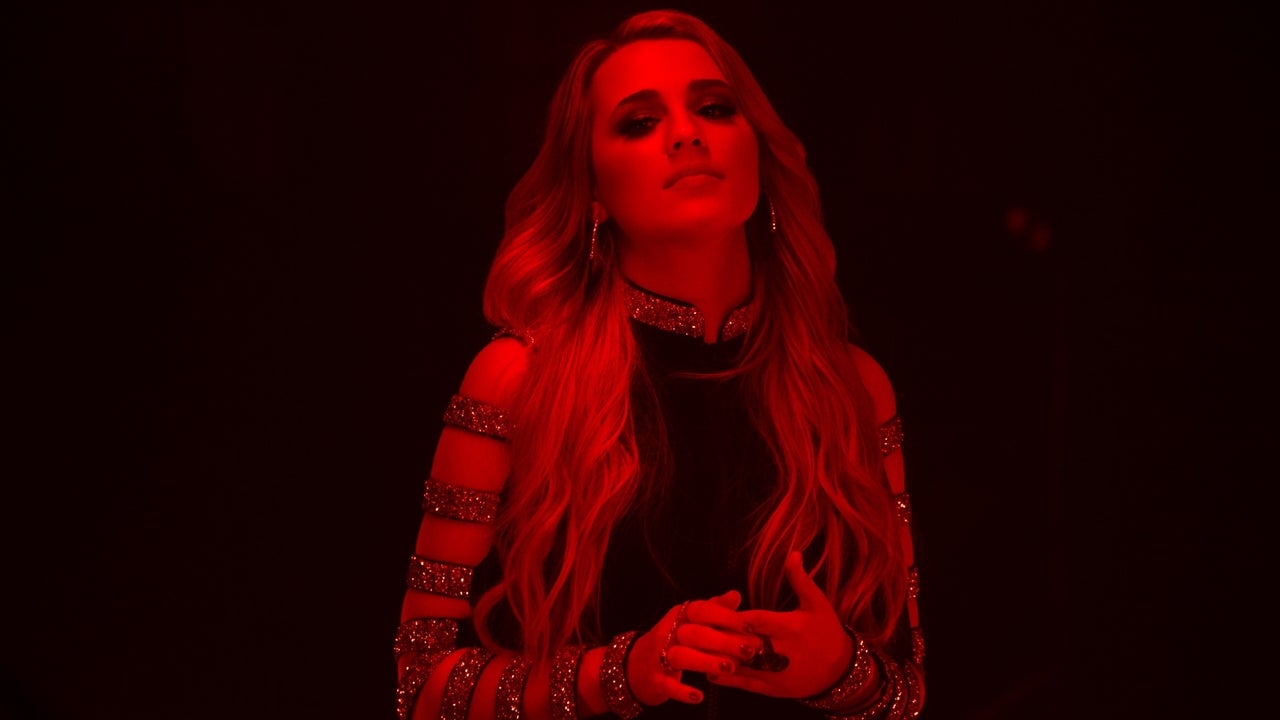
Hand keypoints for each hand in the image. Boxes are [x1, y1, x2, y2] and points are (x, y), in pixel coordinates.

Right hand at [626, 590, 757, 705]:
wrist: (637, 667)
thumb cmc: (674, 641)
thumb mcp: (691, 622)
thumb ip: (714, 609)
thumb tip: (736, 595)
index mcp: (679, 615)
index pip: (701, 609)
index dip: (726, 616)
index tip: (749, 627)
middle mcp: (668, 632)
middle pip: (695, 633)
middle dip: (724, 641)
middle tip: (748, 650)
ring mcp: (658, 656)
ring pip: (681, 656)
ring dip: (707, 661)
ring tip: (730, 668)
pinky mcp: (654, 679)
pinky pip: (667, 684)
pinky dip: (682, 691)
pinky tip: (698, 696)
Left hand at [706, 551, 853, 697]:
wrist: (841, 670)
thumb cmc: (826, 631)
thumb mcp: (817, 603)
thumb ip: (800, 580)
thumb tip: (793, 553)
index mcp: (792, 628)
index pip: (760, 621)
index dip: (738, 618)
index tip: (718, 612)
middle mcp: (784, 653)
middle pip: (747, 646)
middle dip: (724, 639)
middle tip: (700, 632)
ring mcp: (778, 674)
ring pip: (744, 668)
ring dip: (721, 660)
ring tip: (700, 651)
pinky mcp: (775, 689)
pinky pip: (747, 685)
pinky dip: (728, 679)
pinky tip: (711, 671)